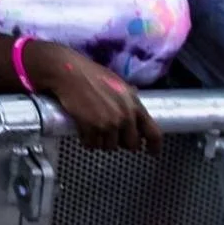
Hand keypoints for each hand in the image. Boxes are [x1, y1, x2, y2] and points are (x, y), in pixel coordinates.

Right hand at [26, 42, 159, 152]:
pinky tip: (83, 132)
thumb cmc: (90, 74)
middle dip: (121, 143)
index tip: (151, 152)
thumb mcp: (118, 83)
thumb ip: (128, 100)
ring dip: (102, 142)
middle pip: (131, 145)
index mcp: (134, 104)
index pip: (154, 132)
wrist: (68, 72)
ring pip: (110, 147)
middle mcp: (125, 116)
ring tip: (93, 130)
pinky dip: (87, 141)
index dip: (154, 146)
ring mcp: (108, 123)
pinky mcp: (91, 127)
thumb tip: (134, 110)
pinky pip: (92, 145)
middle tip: (111, 136)